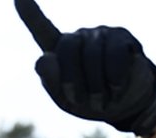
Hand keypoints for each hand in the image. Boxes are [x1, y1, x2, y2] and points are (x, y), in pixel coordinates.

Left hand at [17, 0, 155, 133]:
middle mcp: (79, 37)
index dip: (30, 13)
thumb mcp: (66, 99)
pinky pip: (115, 56)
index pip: (41, 29)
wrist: (125, 107)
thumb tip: (45, 58)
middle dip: (73, 80)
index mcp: (58, 51)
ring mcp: (101, 34)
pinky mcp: (123, 38)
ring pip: (93, 55)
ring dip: (96, 87)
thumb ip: (51, 82)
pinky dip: (114, 80)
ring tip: (101, 102)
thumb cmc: (89, 101)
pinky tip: (116, 90)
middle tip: (82, 102)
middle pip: (68, 47)